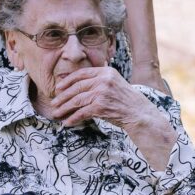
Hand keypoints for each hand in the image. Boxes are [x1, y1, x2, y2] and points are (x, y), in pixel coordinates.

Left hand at [51, 66, 176, 169]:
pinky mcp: (101, 106)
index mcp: (106, 71)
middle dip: (63, 96)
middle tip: (54, 103)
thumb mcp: (115, 84)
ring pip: (77, 100)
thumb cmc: (126, 101)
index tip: (59, 88)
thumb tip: (78, 86)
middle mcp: (104, 80)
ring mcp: (102, 92)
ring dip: (64, 108)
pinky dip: (73, 118)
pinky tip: (68, 122)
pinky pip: (82, 112)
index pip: (82, 73)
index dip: (68, 81)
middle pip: (76, 87)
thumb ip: (100, 81)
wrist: (140, 114)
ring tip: (56, 113)